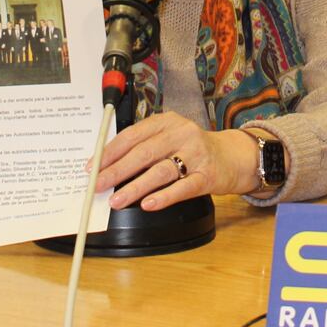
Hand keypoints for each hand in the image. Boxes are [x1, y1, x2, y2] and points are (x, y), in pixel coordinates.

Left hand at [95, 113, 258, 210]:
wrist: (233, 156)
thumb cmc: (194, 149)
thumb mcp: (170, 137)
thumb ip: (144, 146)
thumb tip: (108, 167)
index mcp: (167, 122)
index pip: (132, 135)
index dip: (110, 152)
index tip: (92, 167)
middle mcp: (181, 134)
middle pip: (143, 153)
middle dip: (117, 171)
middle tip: (98, 185)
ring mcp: (196, 154)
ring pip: (160, 171)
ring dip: (135, 187)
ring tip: (117, 200)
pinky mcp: (207, 175)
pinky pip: (182, 188)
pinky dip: (164, 197)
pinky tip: (148, 204)